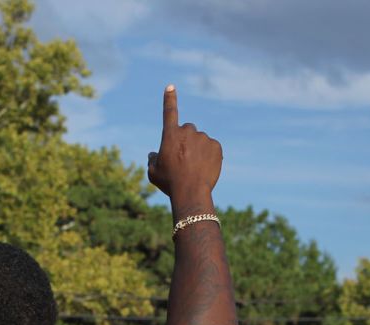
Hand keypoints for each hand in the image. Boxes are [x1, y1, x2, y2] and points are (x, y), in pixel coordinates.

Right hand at [147, 86, 221, 205]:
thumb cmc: (169, 183)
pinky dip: (209, 156)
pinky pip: (212, 148)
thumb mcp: (154, 172)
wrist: (191, 192)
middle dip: (185, 140)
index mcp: (170, 135)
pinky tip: (204, 168)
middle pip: (187, 130)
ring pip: (200, 141)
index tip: (171, 87)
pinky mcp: (216, 146)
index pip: (169, 112)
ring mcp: (203, 138)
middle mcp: (187, 132)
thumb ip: (152, 160)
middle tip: (183, 159)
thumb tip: (154, 154)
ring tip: (194, 168)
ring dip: (197, 150)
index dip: (169, 99)